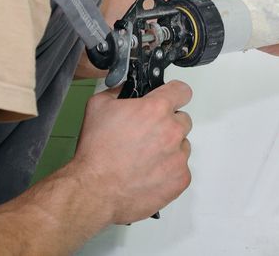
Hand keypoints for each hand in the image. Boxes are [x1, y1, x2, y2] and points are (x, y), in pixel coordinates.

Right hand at [71, 80, 192, 223]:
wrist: (95, 190)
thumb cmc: (96, 153)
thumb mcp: (98, 106)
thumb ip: (118, 91)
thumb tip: (125, 89)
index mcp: (156, 109)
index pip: (182, 91)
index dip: (174, 94)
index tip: (171, 99)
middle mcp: (172, 131)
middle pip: (183, 120)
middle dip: (168, 124)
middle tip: (147, 135)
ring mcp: (178, 157)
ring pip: (182, 146)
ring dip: (169, 149)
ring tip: (145, 158)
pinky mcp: (180, 179)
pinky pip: (181, 169)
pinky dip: (168, 171)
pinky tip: (149, 173)